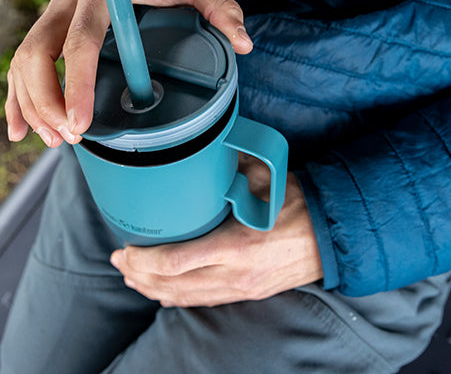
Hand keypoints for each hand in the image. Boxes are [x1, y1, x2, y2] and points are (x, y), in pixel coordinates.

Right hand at [5, 0, 252, 145]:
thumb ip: (218, 6)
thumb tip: (244, 44)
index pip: (80, 38)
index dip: (75, 81)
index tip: (80, 122)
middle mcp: (67, 0)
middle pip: (36, 52)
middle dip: (45, 99)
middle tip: (69, 136)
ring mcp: (53, 13)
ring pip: (23, 60)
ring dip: (30, 103)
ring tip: (53, 140)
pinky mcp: (49, 27)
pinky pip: (22, 62)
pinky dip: (18, 96)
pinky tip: (22, 129)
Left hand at [110, 157, 322, 306]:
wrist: (330, 235)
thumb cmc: (297, 205)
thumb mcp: (261, 180)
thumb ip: (228, 167)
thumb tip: (202, 150)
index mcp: (236, 247)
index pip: (177, 263)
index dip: (144, 261)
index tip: (125, 250)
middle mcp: (234, 275)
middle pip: (174, 285)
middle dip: (140, 276)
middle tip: (120, 261)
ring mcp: (240, 288)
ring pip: (186, 298)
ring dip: (154, 289)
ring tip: (132, 278)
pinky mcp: (246, 293)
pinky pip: (203, 301)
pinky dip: (177, 298)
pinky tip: (162, 292)